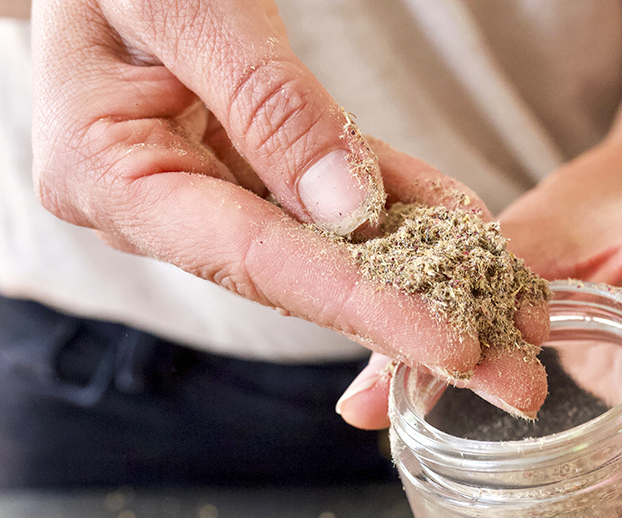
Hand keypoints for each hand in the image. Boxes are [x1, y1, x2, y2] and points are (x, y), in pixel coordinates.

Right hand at [30, 0, 546, 414]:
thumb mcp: (189, 7)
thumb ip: (268, 107)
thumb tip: (350, 212)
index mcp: (109, 177)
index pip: (258, 260)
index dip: (363, 308)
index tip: (452, 348)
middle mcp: (157, 201)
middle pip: (300, 278)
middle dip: (413, 323)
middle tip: (511, 376)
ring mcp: (203, 181)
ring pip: (328, 241)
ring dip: (425, 276)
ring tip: (512, 319)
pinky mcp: (245, 155)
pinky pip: (332, 186)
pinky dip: (400, 206)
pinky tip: (468, 234)